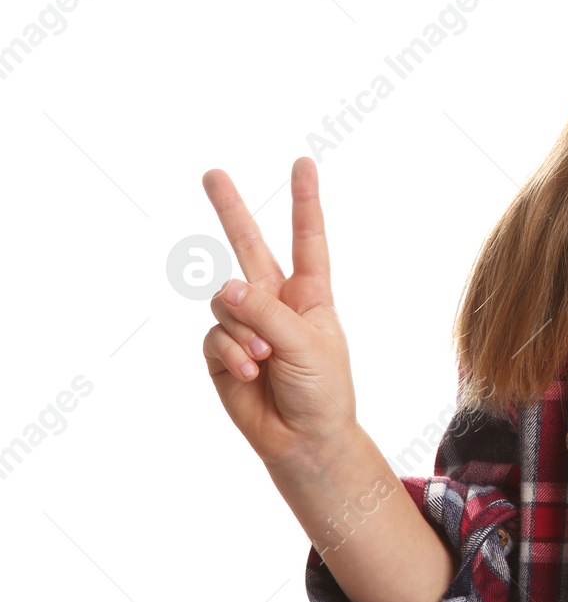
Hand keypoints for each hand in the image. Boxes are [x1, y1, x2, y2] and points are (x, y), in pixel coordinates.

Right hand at [200, 156, 359, 470]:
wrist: (304, 438)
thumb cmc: (322, 388)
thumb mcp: (307, 343)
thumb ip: (266, 311)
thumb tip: (225, 286)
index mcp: (310, 292)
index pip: (307, 238)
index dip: (305, 201)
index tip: (303, 163)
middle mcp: (274, 300)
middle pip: (248, 246)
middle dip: (230, 209)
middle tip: (212, 172)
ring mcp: (245, 323)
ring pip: (225, 302)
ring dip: (243, 330)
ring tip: (264, 358)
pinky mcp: (221, 351)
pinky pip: (214, 336)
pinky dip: (231, 352)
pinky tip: (248, 371)